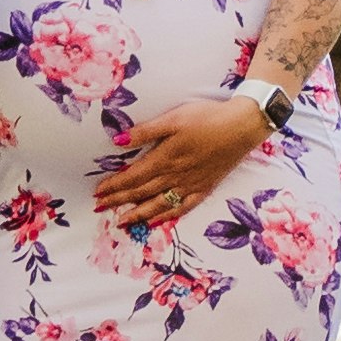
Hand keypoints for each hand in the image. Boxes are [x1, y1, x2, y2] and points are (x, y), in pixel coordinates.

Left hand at [97, 92, 276, 222]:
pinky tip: (156, 221)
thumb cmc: (206, 118)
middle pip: (142, 192)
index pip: (133, 176)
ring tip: (121, 221)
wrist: (241, 128)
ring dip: (138, 213)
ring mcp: (190, 185)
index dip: (115, 185)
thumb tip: (118, 141)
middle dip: (119, 200)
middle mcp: (175, 176)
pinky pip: (181, 207)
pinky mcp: (204, 188)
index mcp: (165, 158)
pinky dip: (166, 215)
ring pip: (158, 204)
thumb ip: (146, 131)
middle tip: (100, 208)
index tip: (99, 192)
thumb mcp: (174, 118)